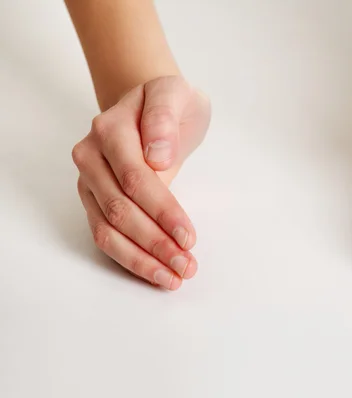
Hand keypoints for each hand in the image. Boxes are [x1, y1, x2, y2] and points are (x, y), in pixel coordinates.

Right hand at [72, 76, 210, 289]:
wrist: (152, 105)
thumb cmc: (169, 101)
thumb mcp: (175, 93)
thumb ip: (163, 118)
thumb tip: (156, 157)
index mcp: (110, 128)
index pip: (135, 178)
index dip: (162, 210)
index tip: (188, 235)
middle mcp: (91, 156)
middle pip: (120, 209)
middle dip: (155, 242)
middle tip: (187, 265)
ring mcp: (89, 181)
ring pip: (108, 230)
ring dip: (142, 259)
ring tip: (175, 276)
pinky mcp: (94, 200)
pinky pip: (106, 235)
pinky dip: (131, 258)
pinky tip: (157, 272)